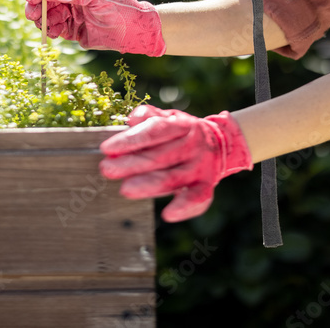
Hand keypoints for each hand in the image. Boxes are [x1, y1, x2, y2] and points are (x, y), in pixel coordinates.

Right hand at [23, 0, 164, 55]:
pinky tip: (54, 33)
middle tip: (32, 14)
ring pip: (47, 13)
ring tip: (44, 26)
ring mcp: (70, 10)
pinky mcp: (71, 28)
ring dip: (42, 19)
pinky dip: (51, 30)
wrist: (133, 32)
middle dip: (36, 5)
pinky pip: (54, 28)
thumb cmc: (119, 6)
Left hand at [99, 104, 252, 221]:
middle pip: (159, 156)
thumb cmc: (182, 132)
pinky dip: (184, 207)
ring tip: (125, 189)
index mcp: (181, 125)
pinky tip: (167, 214)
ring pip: (173, 177)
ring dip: (149, 185)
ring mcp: (200, 166)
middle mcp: (192, 145)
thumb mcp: (169, 117)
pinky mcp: (206, 185)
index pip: (154, 131)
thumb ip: (149, 115)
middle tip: (107, 169)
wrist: (222, 144)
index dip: (130, 140)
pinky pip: (197, 198)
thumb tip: (132, 119)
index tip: (107, 148)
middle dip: (131, 164)